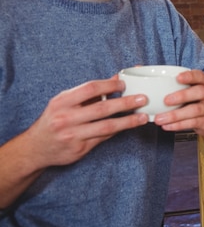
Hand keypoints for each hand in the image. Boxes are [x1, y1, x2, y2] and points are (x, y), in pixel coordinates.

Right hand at [0, 77, 148, 208]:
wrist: (36, 148)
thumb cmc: (55, 119)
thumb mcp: (66, 101)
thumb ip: (91, 91)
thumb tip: (117, 78)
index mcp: (62, 101)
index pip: (90, 88)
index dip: (109, 85)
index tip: (125, 84)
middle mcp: (66, 118)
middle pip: (101, 108)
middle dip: (125, 103)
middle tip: (143, 99)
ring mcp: (72, 135)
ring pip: (106, 126)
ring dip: (128, 121)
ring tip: (143, 117)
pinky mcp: (79, 149)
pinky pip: (103, 138)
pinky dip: (118, 131)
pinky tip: (130, 126)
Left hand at [152, 70, 203, 135]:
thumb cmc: (196, 100)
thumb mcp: (190, 89)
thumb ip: (171, 81)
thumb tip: (139, 67)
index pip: (200, 76)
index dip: (190, 76)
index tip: (177, 77)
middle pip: (200, 92)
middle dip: (182, 95)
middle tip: (165, 100)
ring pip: (195, 110)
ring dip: (175, 115)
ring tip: (159, 119)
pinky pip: (193, 123)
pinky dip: (178, 125)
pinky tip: (167, 126)